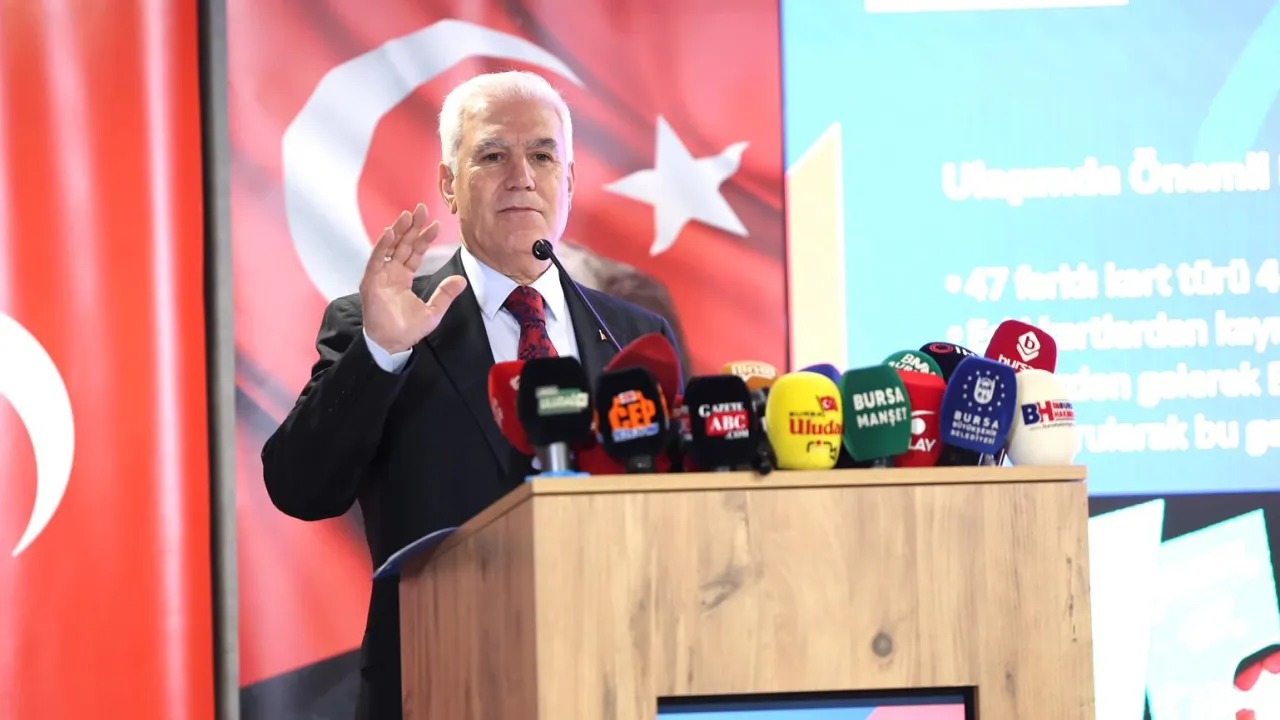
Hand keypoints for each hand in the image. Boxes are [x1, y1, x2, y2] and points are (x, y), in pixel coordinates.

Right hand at [360, 203, 466, 353]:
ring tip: (408, 215)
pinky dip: (382, 246)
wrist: (392, 344)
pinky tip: (390, 232)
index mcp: (403, 277)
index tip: (434, 224)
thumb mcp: (433, 311)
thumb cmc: (408, 330)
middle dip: (411, 227)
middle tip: (420, 209)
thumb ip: (445, 294)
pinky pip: (376, 260)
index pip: (414, 252)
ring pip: (389, 247)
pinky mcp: (371, 282)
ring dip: (397, 231)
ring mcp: (380, 276)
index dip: (423, 238)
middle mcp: (391, 273)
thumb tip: (462, 280)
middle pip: (402, 244)